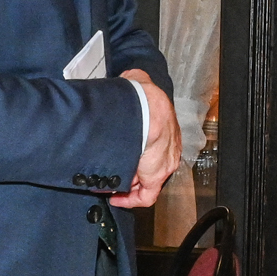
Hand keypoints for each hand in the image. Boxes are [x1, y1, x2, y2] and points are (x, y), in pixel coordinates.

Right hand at [115, 68, 179, 208]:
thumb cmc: (142, 96)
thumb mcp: (138, 82)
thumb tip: (129, 76)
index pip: (152, 147)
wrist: (147, 108)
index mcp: (165, 128)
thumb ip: (135, 80)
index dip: (137, 153)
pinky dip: (130, 199)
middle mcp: (168, 150)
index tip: (124, 155)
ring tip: (108, 183)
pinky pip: (144, 196)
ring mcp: (163, 164)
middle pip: (148, 166)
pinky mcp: (155, 177)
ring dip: (126, 183)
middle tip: (112, 171)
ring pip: (144, 181)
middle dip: (129, 170)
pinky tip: (116, 197)